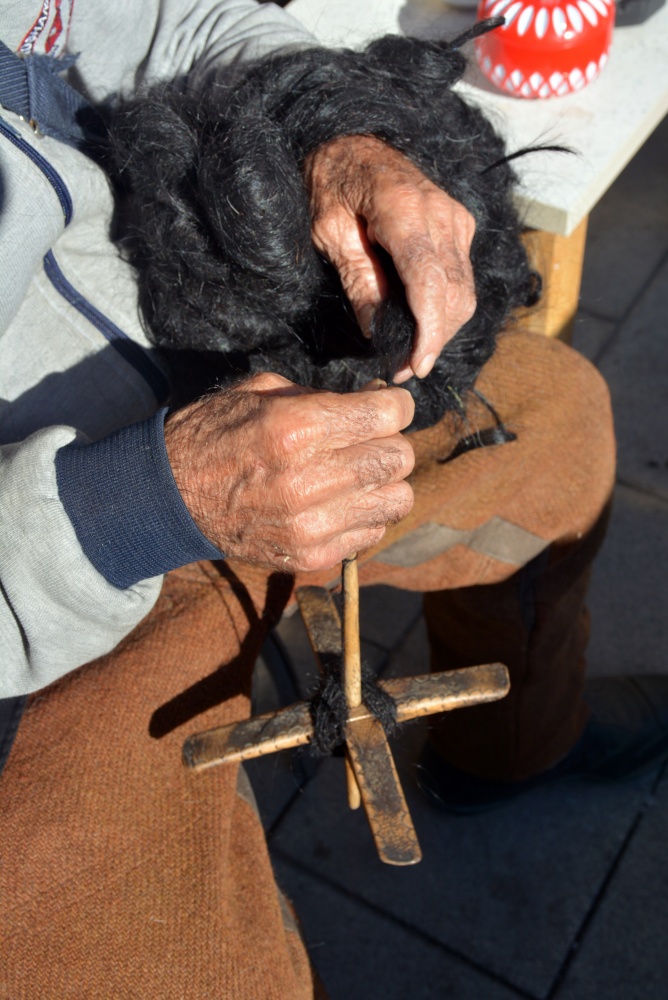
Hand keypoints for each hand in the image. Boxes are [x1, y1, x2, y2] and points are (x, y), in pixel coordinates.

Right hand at [164, 373, 414, 571]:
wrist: (171, 497)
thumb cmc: (215, 435)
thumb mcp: (261, 392)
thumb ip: (322, 396)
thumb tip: (373, 400)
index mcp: (297, 429)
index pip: (388, 415)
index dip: (396, 404)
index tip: (389, 405)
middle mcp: (309, 480)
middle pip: (398, 458)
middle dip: (390, 440)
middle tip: (368, 439)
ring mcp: (311, 525)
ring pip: (397, 500)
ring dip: (384, 482)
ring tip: (357, 474)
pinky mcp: (310, 555)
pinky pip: (372, 532)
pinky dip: (365, 514)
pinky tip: (338, 502)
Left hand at [305, 135, 476, 382]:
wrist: (353, 142)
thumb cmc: (332, 184)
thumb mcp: (328, 232)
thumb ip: (357, 280)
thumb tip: (375, 332)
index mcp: (405, 209)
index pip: (429, 281)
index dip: (427, 331)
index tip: (416, 366)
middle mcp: (442, 213)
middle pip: (453, 294)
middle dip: (432, 340)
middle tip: (402, 370)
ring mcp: (457, 218)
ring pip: (464, 292)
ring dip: (442, 330)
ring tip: (410, 354)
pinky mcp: (460, 226)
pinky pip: (462, 278)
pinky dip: (445, 309)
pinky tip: (421, 325)